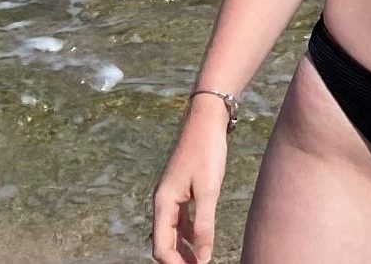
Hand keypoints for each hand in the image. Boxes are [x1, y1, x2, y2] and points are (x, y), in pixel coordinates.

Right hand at [151, 99, 230, 263]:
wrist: (207, 120)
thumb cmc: (207, 152)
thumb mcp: (208, 190)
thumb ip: (205, 225)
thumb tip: (204, 258)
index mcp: (163, 202)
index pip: (162, 246)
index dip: (175, 263)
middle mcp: (163, 201)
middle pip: (165, 241)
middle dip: (179, 259)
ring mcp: (171, 195)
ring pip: (174, 232)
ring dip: (185, 249)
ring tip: (200, 262)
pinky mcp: (182, 189)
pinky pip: (182, 219)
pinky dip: (190, 234)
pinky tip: (202, 242)